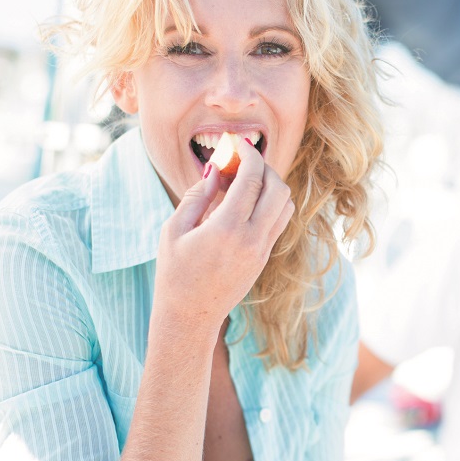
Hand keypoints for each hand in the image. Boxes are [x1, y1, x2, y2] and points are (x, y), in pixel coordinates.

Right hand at [154, 135, 294, 331]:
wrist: (190, 316)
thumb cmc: (175, 273)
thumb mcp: (174, 230)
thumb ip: (196, 196)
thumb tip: (215, 171)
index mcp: (227, 229)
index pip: (252, 179)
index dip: (248, 155)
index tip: (238, 144)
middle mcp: (252, 239)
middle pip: (278, 188)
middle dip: (263, 167)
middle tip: (242, 162)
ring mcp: (263, 250)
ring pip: (285, 205)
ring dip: (271, 186)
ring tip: (243, 183)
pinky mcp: (265, 257)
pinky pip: (279, 221)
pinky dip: (270, 203)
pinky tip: (246, 203)